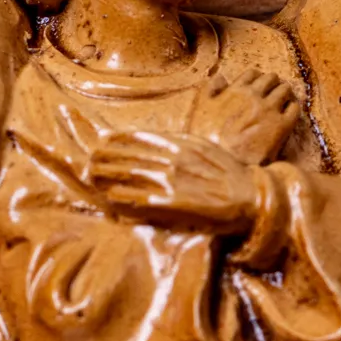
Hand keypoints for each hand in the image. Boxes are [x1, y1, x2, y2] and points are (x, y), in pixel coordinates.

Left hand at [88, 131, 258, 233]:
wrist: (250, 196)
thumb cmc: (228, 172)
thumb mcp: (204, 148)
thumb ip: (179, 144)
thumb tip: (156, 140)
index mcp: (181, 144)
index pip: (142, 138)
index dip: (119, 140)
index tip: (103, 140)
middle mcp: (174, 159)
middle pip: (131, 155)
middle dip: (107, 156)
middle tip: (89, 157)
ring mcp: (174, 181)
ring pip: (133, 174)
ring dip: (110, 174)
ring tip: (92, 175)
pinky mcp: (176, 203)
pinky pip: (144, 200)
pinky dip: (126, 198)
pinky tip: (111, 197)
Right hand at [196, 69, 299, 163]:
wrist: (222, 165)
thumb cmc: (207, 139)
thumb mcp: (201, 109)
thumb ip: (210, 89)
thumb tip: (221, 77)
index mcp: (236, 90)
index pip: (252, 73)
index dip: (256, 78)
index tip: (257, 85)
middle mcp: (255, 96)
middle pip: (271, 78)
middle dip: (272, 83)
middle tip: (273, 91)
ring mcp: (270, 110)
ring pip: (285, 89)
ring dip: (284, 93)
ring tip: (284, 100)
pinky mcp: (282, 126)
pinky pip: (294, 108)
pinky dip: (293, 107)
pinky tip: (289, 113)